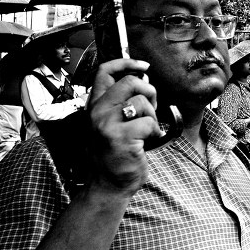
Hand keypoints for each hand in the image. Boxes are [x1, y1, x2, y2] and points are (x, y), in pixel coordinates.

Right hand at [87, 59, 160, 195]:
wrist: (107, 186)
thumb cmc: (114, 155)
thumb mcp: (108, 124)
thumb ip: (118, 103)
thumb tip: (142, 80)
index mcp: (94, 106)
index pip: (104, 71)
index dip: (126, 62)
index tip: (144, 66)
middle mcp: (97, 112)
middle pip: (130, 82)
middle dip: (149, 91)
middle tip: (151, 108)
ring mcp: (107, 125)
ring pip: (142, 102)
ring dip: (153, 116)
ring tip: (146, 130)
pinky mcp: (121, 137)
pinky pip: (149, 122)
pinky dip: (155, 131)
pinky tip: (148, 141)